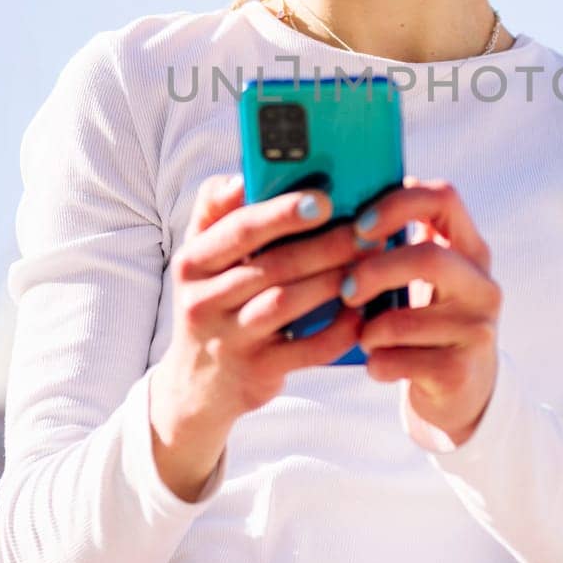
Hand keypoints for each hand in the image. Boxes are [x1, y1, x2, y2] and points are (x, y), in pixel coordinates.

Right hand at [162, 174, 364, 424]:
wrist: (197, 386)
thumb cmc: (213, 302)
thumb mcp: (201, 259)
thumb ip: (216, 211)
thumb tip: (243, 176)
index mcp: (193, 262)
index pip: (239, 229)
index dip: (282, 213)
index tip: (323, 201)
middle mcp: (203, 300)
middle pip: (272, 265)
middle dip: (325, 245)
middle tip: (367, 232)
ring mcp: (229, 339)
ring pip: (287, 303)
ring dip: (333, 281)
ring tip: (369, 264)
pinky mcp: (256, 372)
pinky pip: (306, 349)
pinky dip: (337, 330)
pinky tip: (359, 312)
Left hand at [343, 176, 500, 445]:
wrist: (463, 391)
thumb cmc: (428, 321)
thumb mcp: (427, 278)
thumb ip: (404, 241)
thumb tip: (349, 196)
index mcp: (471, 250)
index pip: (443, 198)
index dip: (397, 204)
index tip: (361, 227)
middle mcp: (483, 286)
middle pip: (428, 258)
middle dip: (373, 272)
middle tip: (347, 290)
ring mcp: (476, 330)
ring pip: (403, 320)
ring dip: (368, 330)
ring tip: (365, 337)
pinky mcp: (460, 372)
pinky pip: (399, 361)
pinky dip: (376, 363)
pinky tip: (378, 364)